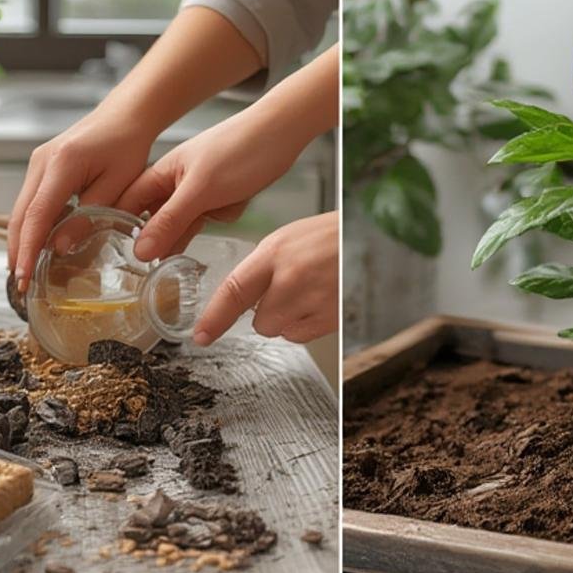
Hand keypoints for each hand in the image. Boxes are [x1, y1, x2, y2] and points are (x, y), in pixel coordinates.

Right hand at [8, 107, 155, 289]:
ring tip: (24, 271)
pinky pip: (30, 202)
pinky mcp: (41, 167)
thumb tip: (60, 248)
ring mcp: (38, 163)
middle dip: (17, 251)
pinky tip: (35, 247)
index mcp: (61, 165)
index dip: (28, 249)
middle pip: (20, 214)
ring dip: (20, 240)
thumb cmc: (126, 146)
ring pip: (21, 209)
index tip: (23, 276)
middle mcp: (41, 162)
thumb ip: (89, 218)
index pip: (37, 216)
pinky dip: (30, 226)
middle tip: (19, 284)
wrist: (124, 116)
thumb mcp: (115, 186)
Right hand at [120, 45, 338, 262]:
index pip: (129, 204)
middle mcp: (176, 181)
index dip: (120, 228)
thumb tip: (140, 251)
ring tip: (192, 242)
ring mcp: (199, 189)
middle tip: (152, 268)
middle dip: (158, 238)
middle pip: (156, 218)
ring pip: (185, 222)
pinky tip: (231, 205)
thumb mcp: (200, 191)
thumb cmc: (239, 151)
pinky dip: (221, 216)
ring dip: (191, 230)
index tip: (116, 256)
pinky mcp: (220, 196)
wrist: (281, 133)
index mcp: (162, 172)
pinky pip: (212, 217)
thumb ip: (169, 221)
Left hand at [193, 211, 337, 346]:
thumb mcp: (288, 240)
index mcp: (275, 253)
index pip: (234, 291)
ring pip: (281, 331)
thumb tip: (244, 297)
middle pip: (259, 322)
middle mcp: (292, 280)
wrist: (371, 240)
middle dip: (266, 314)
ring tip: (308, 293)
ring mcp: (313, 302)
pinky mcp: (332, 319)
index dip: (214, 318)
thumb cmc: (331, 237)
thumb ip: (263, 268)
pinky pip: (303, 335)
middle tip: (286, 293)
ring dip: (288, 319)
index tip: (201, 335)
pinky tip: (319, 301)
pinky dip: (307, 324)